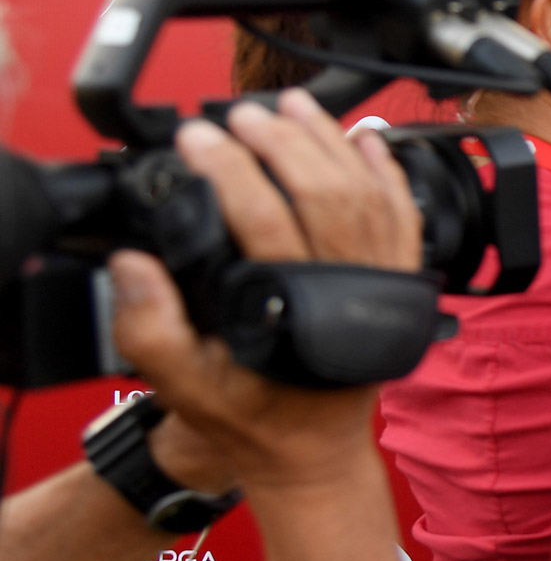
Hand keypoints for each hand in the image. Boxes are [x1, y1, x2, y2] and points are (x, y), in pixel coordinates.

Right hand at [109, 90, 422, 488]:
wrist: (312, 453)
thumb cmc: (252, 419)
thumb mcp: (185, 385)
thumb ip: (153, 329)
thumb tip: (135, 263)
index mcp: (297, 313)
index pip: (265, 221)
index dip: (229, 171)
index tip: (198, 138)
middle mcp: (351, 293)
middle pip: (325, 194)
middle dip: (281, 142)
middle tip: (239, 114)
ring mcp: (383, 286)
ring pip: (368, 195)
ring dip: (330, 142)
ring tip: (291, 107)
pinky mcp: (400, 284)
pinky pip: (404, 217)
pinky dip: (388, 173)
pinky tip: (366, 140)